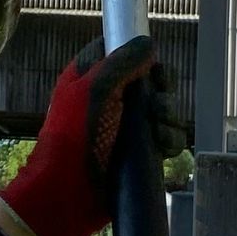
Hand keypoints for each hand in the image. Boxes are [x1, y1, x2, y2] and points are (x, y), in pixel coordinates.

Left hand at [0, 36, 179, 235]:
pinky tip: (163, 147)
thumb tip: (149, 44)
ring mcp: (124, 127)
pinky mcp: (137, 153)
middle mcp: (110, 98)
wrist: (67, 191)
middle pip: (150, 82)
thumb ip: (123, 62)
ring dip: (168, 118)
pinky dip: (169, 141)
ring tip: (158, 132)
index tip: (151, 67)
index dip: (141, 56)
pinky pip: (165, 138)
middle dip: (161, 91)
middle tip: (158, 106)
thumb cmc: (74, 134)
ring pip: (162, 110)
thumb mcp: (96, 89)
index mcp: (91, 77)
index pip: (122, 53)